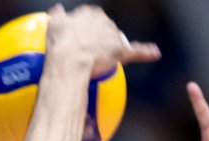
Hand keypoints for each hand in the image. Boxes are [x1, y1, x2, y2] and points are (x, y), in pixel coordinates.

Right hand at [45, 4, 159, 76]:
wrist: (69, 61)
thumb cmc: (59, 43)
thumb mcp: (54, 23)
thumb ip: (58, 15)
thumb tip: (58, 11)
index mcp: (90, 13)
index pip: (91, 18)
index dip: (85, 30)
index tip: (79, 39)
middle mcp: (105, 21)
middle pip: (105, 30)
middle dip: (99, 39)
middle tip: (87, 52)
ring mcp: (114, 37)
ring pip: (116, 41)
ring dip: (112, 48)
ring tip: (100, 59)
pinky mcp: (121, 51)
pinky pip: (137, 51)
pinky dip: (146, 52)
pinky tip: (155, 53)